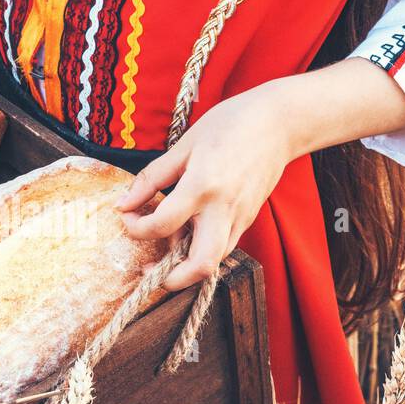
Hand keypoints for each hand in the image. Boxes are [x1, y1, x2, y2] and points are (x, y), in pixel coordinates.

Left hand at [117, 84, 298, 290]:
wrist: (280, 124)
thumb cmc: (231, 125)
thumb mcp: (184, 145)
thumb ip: (152, 178)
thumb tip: (124, 204)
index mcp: (202, 186)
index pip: (162, 225)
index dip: (136, 228)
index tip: (128, 217)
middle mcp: (223, 210)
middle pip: (199, 266)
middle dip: (170, 279)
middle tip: (149, 269)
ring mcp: (239, 218)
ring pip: (213, 262)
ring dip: (186, 266)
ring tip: (166, 245)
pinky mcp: (248, 220)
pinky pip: (223, 246)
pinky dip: (201, 249)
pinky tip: (187, 231)